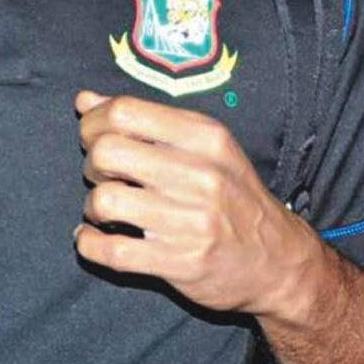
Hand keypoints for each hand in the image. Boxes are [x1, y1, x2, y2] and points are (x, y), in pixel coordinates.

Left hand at [73, 89, 321, 317]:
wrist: (280, 263)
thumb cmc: (234, 199)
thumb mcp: (206, 149)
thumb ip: (145, 121)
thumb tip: (84, 100)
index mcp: (206, 138)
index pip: (125, 112)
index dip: (93, 124)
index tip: (94, 139)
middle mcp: (201, 175)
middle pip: (106, 152)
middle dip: (91, 165)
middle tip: (105, 178)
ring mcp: (192, 222)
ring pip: (104, 201)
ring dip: (92, 208)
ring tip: (106, 213)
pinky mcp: (180, 262)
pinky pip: (111, 251)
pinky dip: (89, 245)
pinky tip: (95, 240)